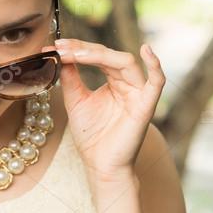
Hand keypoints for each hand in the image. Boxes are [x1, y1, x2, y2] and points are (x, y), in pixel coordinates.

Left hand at [44, 39, 165, 181]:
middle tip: (61, 47)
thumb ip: (71, 78)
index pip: (97, 56)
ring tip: (75, 53)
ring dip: (99, 55)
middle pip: (110, 56)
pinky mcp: (146, 106)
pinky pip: (157, 82)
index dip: (77, 49)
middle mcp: (128, 84)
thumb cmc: (92, 136)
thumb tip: (60, 55)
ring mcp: (138, 93)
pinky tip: (147, 50)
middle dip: (84, 49)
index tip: (54, 46)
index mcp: (113, 81)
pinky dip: (156, 65)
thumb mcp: (76, 101)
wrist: (100, 165)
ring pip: (125, 63)